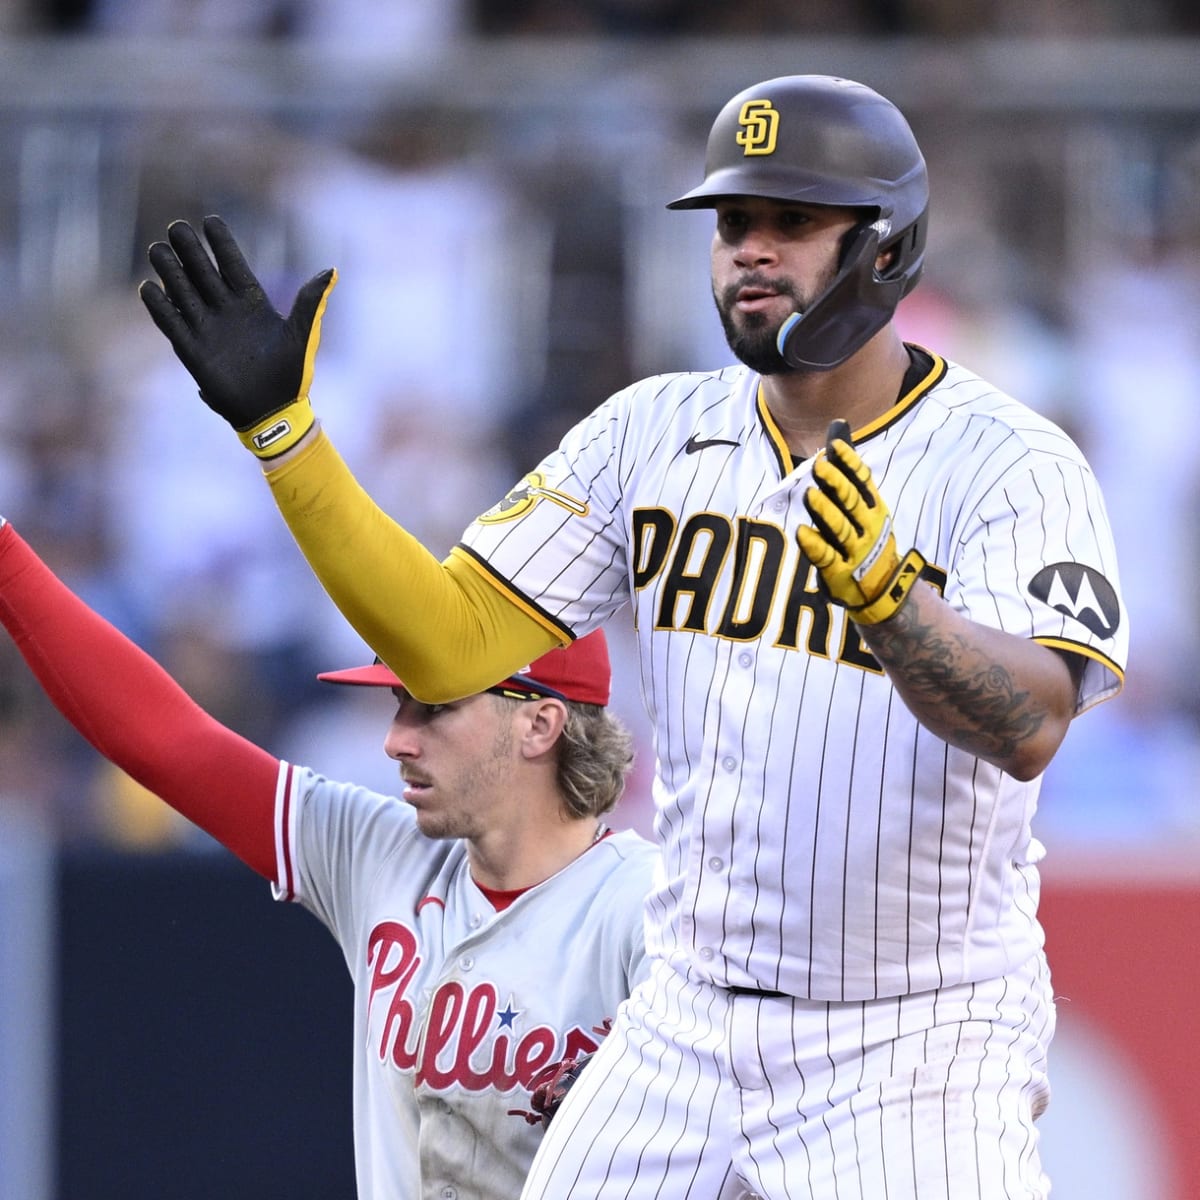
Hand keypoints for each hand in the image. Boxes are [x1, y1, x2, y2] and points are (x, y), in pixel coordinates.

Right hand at [139, 215, 336, 458]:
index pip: (233, 266)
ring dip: (171, 272)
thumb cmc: (292, 374)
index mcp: (252, 303)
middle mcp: (226, 311)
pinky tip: (149, 288)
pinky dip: (161, 308)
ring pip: (184, 293)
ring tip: (157, 249)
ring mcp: (208, 329)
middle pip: (203, 273)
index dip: (222, 244)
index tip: (211, 220)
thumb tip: (332, 271)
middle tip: (177, 226)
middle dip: (191, 251)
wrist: (275, 412)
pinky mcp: (194, 351)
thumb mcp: (302, 334)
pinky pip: (173, 324)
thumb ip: (311, 302)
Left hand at [797, 419, 925, 624]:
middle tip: (820, 465)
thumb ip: (846, 468)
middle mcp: (868, 527)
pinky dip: (815, 545)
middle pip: (852, 502)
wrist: (883, 589)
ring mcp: (855, 550)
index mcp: (873, 508)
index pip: (863, 481)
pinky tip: (802, 532)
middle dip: (837, 483)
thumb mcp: (862, 505)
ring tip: (810, 495)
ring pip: (840, 528)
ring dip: (825, 511)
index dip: (850, 463)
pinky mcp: (840, 572)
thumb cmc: (865, 538)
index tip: (835, 445)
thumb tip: (838, 424)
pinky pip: (825, 557)